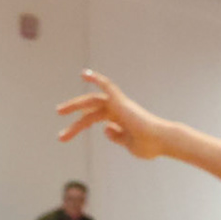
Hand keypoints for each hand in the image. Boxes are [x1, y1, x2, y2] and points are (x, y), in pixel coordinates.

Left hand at [56, 70, 172, 158]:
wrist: (161, 141)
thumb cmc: (149, 145)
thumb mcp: (128, 144)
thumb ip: (117, 136)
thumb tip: (105, 128)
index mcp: (118, 119)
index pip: (94, 117)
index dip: (79, 124)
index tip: (65, 134)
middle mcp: (118, 109)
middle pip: (90, 111)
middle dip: (73, 119)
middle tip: (59, 133)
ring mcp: (119, 105)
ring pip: (92, 102)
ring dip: (74, 105)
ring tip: (59, 112)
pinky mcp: (121, 102)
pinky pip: (108, 86)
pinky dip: (97, 78)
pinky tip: (84, 74)